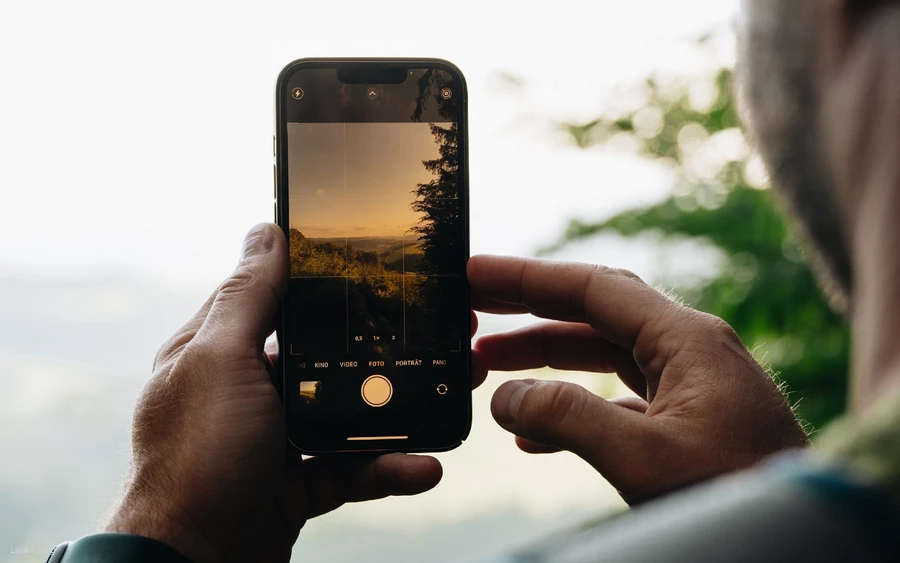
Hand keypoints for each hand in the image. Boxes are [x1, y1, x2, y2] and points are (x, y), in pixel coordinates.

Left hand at [105, 224, 441, 562]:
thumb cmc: (196, 458)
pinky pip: (351, 469)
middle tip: (432, 333)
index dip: (321, 279)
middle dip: (377, 348)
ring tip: (445, 395)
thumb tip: (265, 231)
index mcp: (219, 352)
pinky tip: (423, 466)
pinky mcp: (294, 486)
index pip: (274, 299)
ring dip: (395, 413)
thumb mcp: (221, 361)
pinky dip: (387, 469)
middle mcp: (244, 391)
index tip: (378, 264)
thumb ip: (248, 299)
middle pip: (322, 356)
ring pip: (345, 413)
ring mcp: (271, 440)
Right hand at [469, 255, 807, 503]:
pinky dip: (572, 408)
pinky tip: (533, 434)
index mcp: (686, 339)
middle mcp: (688, 350)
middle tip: (473, 308)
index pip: (592, 287)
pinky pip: (616, 401)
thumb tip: (504, 398)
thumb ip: (567, 420)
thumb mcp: (644, 458)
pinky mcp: (687, 421)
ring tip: (487, 366)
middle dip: (529, 312)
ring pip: (601, 356)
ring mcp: (690, 386)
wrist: (799, 544)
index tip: (475, 273)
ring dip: (544, 361)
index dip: (527, 277)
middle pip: (592, 314)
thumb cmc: (738, 495)